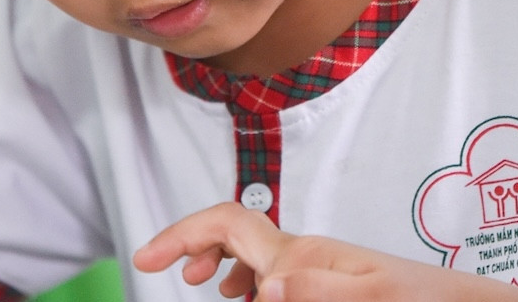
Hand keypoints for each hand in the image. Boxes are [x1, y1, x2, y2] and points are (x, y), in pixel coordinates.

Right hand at [134, 202, 517, 301]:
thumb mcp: (369, 301)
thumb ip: (316, 290)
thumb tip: (264, 284)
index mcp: (302, 254)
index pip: (227, 224)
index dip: (181, 234)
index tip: (147, 259)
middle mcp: (305, 252)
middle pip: (230, 228)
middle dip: (189, 242)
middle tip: (159, 267)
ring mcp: (317, 263)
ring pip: (250, 249)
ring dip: (217, 260)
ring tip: (202, 285)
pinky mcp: (330, 279)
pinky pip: (272, 268)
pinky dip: (247, 278)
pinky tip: (249, 298)